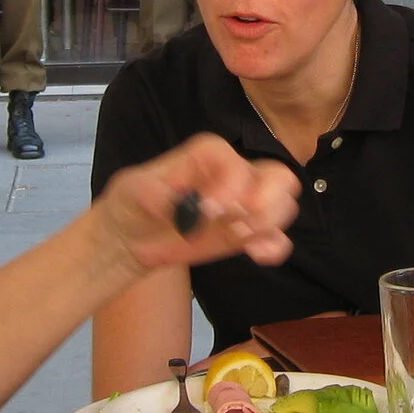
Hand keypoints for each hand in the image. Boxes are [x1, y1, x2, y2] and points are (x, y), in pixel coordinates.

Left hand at [96, 132, 298, 274]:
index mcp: (207, 156)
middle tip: (240, 222)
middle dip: (267, 199)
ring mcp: (244, 206)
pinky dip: (273, 246)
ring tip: (240, 239)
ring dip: (269, 223)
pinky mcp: (245, 234)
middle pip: (276, 176)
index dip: (230, 182)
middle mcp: (233, 176)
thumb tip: (186, 209)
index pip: (231, 160)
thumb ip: (158, 196)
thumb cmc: (131, 203)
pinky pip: (275, 238)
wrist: (130, 238)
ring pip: (283, 204)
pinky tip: (256, 256)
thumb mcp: (133, 192)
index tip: (209, 209)